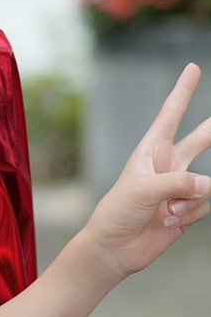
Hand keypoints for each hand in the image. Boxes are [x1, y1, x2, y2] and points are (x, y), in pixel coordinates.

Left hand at [83, 63, 210, 282]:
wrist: (115, 248)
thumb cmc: (117, 212)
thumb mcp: (143, 190)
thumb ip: (178, 183)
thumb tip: (208, 186)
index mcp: (151, 151)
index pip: (171, 115)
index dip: (183, 91)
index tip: (192, 68)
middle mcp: (168, 165)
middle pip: (201, 140)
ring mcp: (179, 188)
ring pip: (206, 186)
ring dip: (188, 200)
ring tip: (164, 210)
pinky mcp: (186, 209)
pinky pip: (204, 206)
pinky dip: (189, 215)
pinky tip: (168, 221)